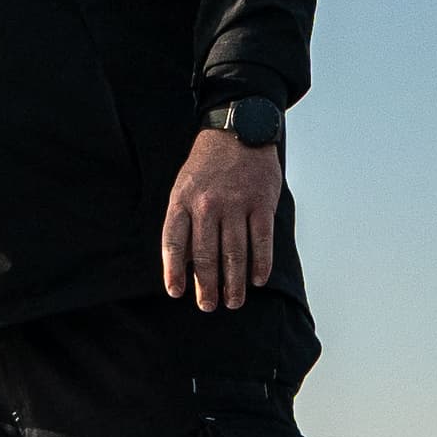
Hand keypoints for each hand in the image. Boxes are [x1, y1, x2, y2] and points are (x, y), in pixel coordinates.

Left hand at [161, 128, 283, 311]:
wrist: (238, 130)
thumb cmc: (207, 165)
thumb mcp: (183, 186)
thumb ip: (182, 220)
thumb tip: (184, 262)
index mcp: (183, 200)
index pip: (174, 243)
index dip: (174, 271)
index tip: (176, 293)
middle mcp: (208, 205)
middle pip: (206, 256)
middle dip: (207, 287)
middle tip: (209, 306)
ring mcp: (236, 204)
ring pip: (234, 254)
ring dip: (234, 283)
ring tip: (234, 301)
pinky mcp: (261, 203)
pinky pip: (261, 241)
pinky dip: (261, 264)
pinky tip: (258, 280)